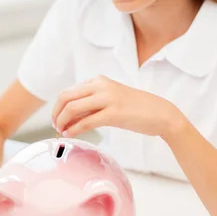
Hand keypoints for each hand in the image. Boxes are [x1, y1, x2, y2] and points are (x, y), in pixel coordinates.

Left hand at [51, 75, 182, 138]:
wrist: (161, 113)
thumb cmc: (136, 109)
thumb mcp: (111, 99)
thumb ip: (92, 104)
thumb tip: (69, 117)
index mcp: (99, 80)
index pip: (69, 91)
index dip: (58, 107)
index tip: (57, 119)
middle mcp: (101, 86)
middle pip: (66, 97)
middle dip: (56, 113)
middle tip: (56, 126)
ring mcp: (108, 98)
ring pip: (73, 108)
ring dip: (62, 122)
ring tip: (61, 132)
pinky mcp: (114, 113)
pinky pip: (86, 122)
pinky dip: (74, 129)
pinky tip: (70, 134)